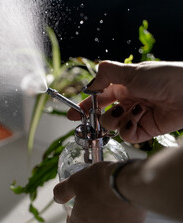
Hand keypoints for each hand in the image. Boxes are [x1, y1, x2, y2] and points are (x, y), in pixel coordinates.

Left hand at [53, 162, 145, 222]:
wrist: (127, 181)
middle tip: (92, 210)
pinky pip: (127, 222)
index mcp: (83, 217)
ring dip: (108, 222)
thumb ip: (63, 191)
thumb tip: (57, 197)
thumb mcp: (74, 181)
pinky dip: (125, 215)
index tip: (73, 214)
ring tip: (109, 206)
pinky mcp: (133, 221)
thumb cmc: (100, 181)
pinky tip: (124, 202)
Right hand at [68, 61, 182, 142]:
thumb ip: (106, 75)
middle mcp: (127, 103)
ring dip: (115, 119)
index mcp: (122, 87)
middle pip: (101, 114)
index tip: (72, 114)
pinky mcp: (144, 130)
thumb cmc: (164, 77)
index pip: (98, 98)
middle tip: (91, 117)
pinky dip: (129, 128)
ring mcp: (134, 117)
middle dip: (95, 116)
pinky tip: (139, 117)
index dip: (84, 106)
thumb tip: (88, 85)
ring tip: (127, 111)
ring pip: (111, 126)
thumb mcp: (131, 71)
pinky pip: (126, 135)